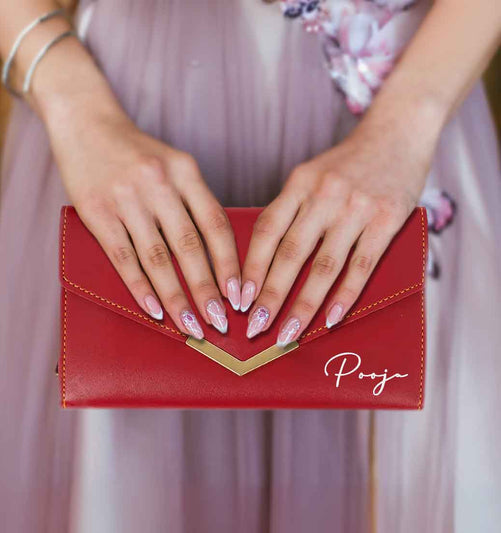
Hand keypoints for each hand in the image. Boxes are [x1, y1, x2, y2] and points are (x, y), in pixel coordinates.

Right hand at [46, 103, 240, 337]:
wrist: (85, 122)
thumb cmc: (136, 152)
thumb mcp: (173, 164)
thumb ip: (192, 201)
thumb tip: (214, 255)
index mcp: (185, 171)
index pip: (215, 223)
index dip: (229, 263)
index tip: (240, 295)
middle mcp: (159, 183)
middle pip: (190, 246)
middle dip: (207, 289)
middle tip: (220, 322)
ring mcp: (127, 198)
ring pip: (158, 258)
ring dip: (176, 297)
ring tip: (192, 326)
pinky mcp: (97, 212)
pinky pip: (124, 257)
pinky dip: (140, 287)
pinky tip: (154, 311)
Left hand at [241, 120, 433, 344]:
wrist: (398, 131)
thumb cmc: (349, 162)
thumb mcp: (311, 175)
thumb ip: (292, 210)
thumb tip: (266, 257)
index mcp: (299, 184)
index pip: (266, 231)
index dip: (251, 267)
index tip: (239, 298)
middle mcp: (324, 195)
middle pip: (290, 254)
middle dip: (269, 296)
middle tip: (254, 327)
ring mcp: (356, 208)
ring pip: (323, 267)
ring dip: (303, 306)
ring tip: (287, 334)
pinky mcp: (387, 220)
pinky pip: (361, 266)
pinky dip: (345, 296)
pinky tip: (331, 319)